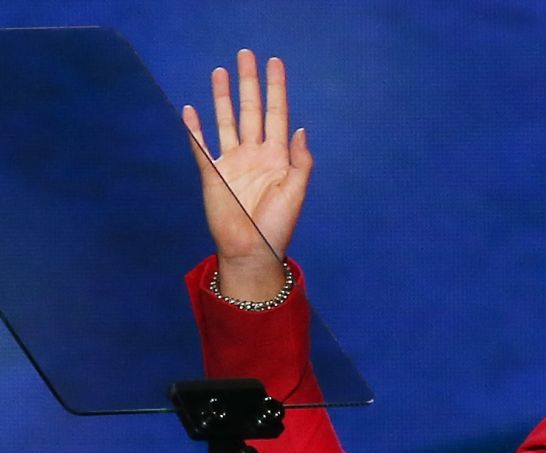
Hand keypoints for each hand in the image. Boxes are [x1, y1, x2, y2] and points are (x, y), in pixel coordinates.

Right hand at [183, 49, 312, 300]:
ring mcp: (232, 162)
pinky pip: (201, 146)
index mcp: (278, 157)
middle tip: (246, 54)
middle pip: (251, 110)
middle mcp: (255, 154)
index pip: (278, 114)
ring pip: (226, 121)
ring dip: (222, 97)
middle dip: (249, 83)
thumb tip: (299, 128)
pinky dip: (195, 128)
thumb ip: (301, 160)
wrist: (252, 249)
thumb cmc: (278, 225)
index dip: (276, 88)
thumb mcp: (297, 191)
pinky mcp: (212, 173)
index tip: (275, 64)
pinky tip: (190, 109)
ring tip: (221, 72)